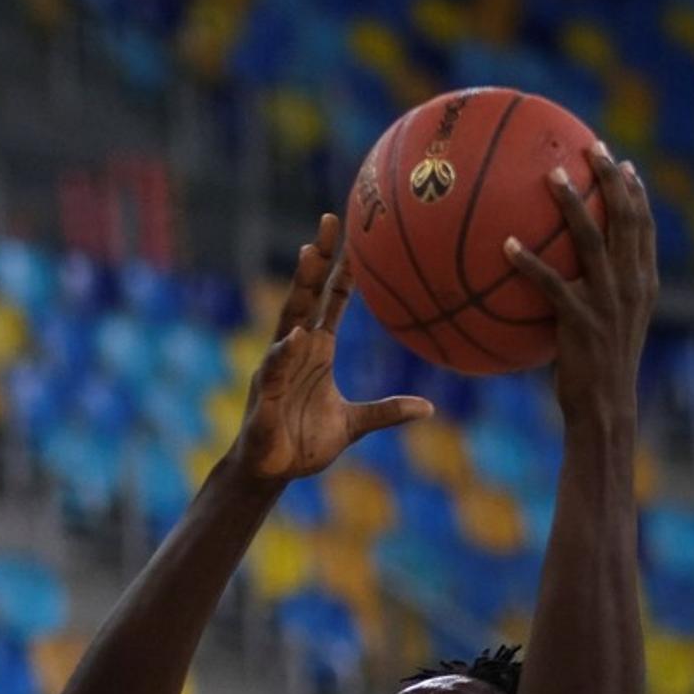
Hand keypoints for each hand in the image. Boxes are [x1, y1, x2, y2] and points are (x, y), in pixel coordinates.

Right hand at [232, 213, 431, 481]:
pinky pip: (276, 369)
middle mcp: (295, 351)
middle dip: (316, 260)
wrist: (272, 472)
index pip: (330, 302)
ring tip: (309, 256)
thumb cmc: (305, 444)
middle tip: (328, 222)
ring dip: (299, 287)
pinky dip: (284, 353)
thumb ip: (387, 412)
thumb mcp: (355, 425)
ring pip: (288, 319)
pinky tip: (296, 335)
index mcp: (316, 352)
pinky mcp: (266, 396)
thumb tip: (428, 409)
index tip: (353, 237)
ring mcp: (278, 369)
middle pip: (306, 295)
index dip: (341, 271)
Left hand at [504, 144, 657, 425]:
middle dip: (608, 178)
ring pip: (591, 238)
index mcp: (643, 284)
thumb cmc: (599, 372)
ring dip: (570, 203)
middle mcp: (631, 285)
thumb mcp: (609, 329)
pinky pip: (550, 282)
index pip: (644, 226)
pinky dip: (528, 262)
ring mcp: (607, 301)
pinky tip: (506, 245)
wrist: (605, 408)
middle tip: (590, 147)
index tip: (622, 163)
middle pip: (625, 218)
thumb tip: (569, 279)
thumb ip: (599, 297)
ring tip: (550, 175)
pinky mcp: (581, 320)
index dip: (634, 192)